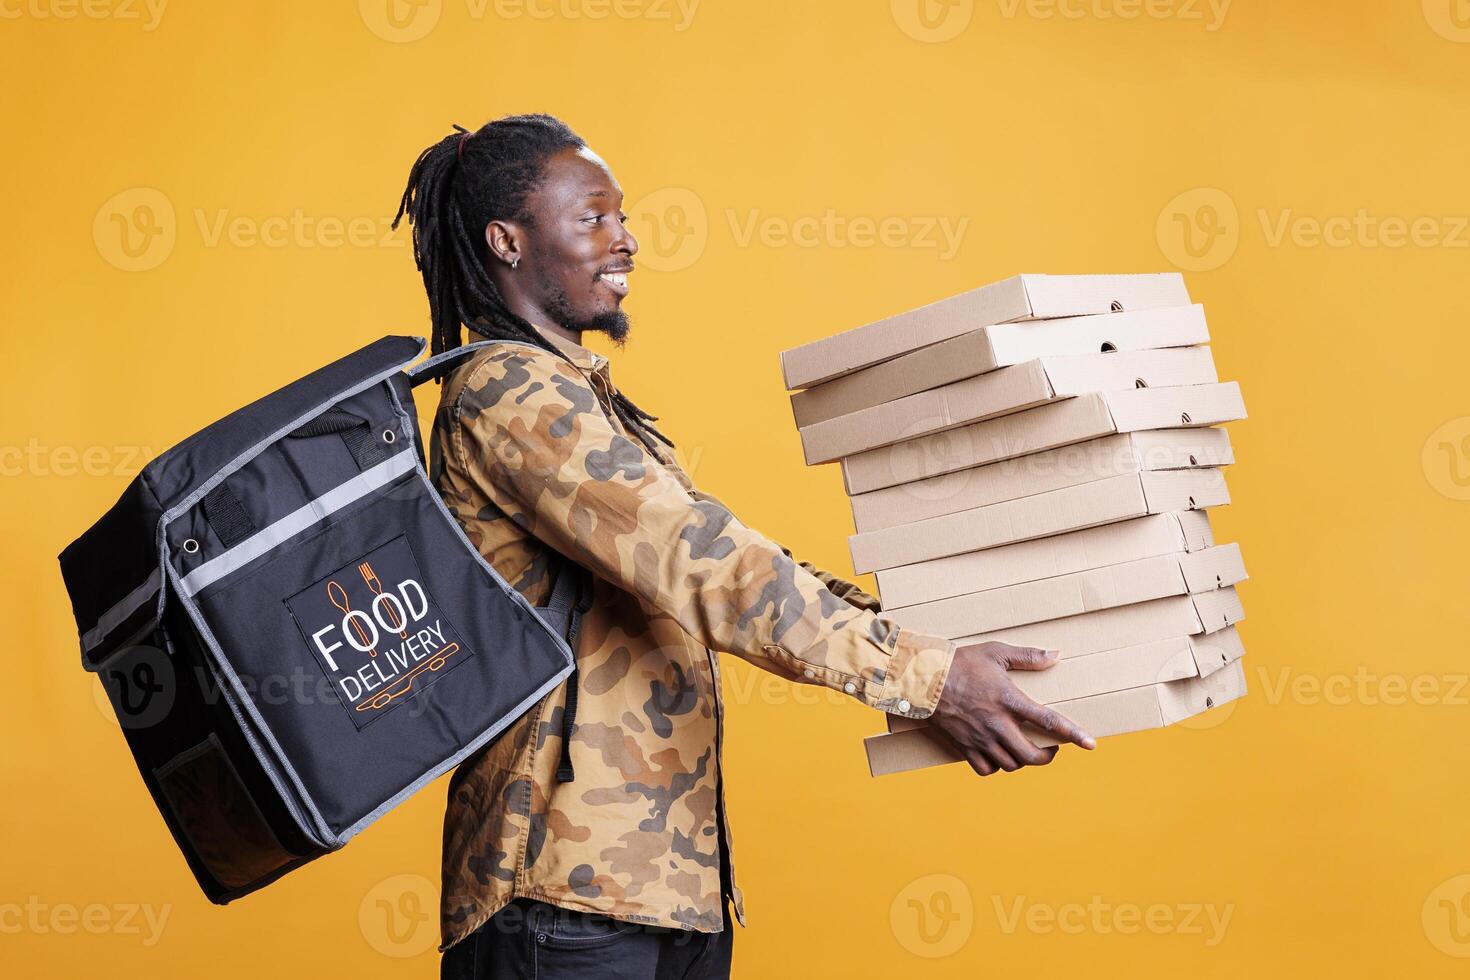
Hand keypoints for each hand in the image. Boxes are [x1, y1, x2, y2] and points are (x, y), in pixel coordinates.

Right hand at [928, 641, 1096, 775]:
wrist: (922, 679)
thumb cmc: (960, 662)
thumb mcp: (995, 652)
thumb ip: (1027, 656)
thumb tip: (1055, 655)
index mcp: (1008, 699)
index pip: (1048, 721)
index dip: (1073, 734)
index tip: (1091, 744)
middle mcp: (996, 723)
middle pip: (1031, 755)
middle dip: (1047, 757)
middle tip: (1051, 749)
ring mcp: (980, 738)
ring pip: (1011, 765)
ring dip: (1022, 761)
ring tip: (1024, 750)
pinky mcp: (964, 746)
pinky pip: (986, 770)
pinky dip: (996, 767)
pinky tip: (998, 756)